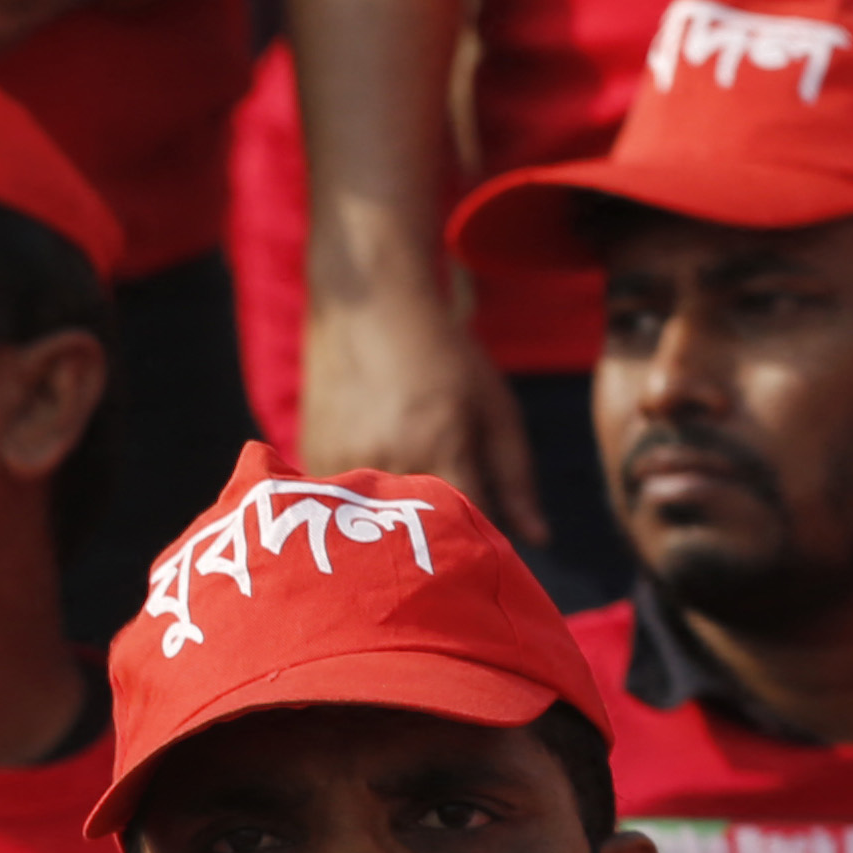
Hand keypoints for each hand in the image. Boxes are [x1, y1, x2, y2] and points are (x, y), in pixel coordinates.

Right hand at [301, 275, 549, 532]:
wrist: (368, 302)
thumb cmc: (444, 353)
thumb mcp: (494, 409)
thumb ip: (516, 479)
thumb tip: (540, 541)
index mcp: (439, 448)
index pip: (465, 532)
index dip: (478, 549)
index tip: (484, 550)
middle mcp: (387, 461)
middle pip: (418, 536)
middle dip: (438, 542)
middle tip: (447, 523)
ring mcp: (342, 462)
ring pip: (375, 526)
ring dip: (395, 526)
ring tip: (407, 496)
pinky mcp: (311, 458)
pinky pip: (342, 507)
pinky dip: (362, 505)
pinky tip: (374, 477)